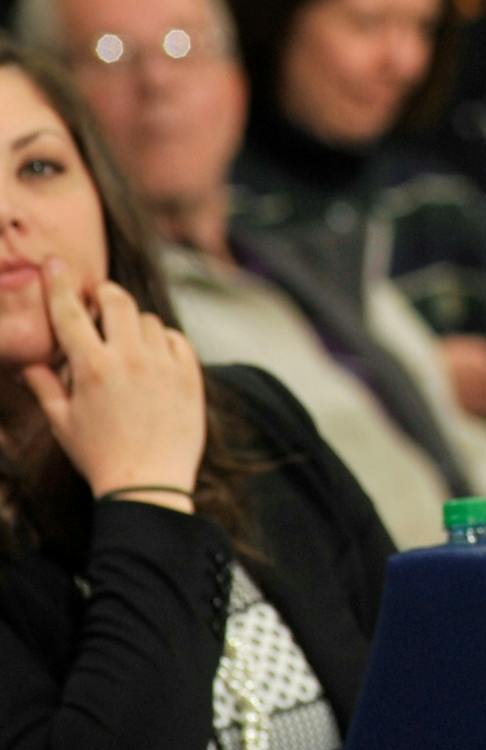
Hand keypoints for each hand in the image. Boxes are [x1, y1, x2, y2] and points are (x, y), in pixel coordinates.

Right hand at [22, 260, 205, 501]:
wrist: (149, 483)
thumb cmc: (99, 456)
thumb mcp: (62, 423)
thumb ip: (46, 387)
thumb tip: (31, 364)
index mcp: (92, 368)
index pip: (71, 314)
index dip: (61, 286)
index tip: (56, 265)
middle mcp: (130, 358)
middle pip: (118, 301)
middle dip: (105, 295)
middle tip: (99, 301)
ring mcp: (164, 364)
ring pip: (148, 320)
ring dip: (133, 323)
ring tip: (124, 344)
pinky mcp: (190, 374)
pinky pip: (176, 338)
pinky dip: (163, 340)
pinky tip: (153, 356)